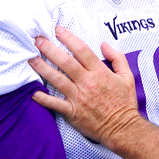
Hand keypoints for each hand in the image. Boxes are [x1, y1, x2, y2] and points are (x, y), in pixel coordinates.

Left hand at [29, 26, 141, 147]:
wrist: (123, 128)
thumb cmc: (124, 102)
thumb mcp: (127, 76)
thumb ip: (117, 57)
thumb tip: (104, 44)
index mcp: (100, 72)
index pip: (81, 50)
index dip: (68, 38)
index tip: (58, 30)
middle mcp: (87, 82)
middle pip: (65, 62)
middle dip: (50, 49)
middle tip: (37, 40)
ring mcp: (79, 98)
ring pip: (57, 79)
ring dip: (42, 68)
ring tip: (31, 58)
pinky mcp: (73, 112)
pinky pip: (55, 104)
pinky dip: (43, 98)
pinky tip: (32, 91)